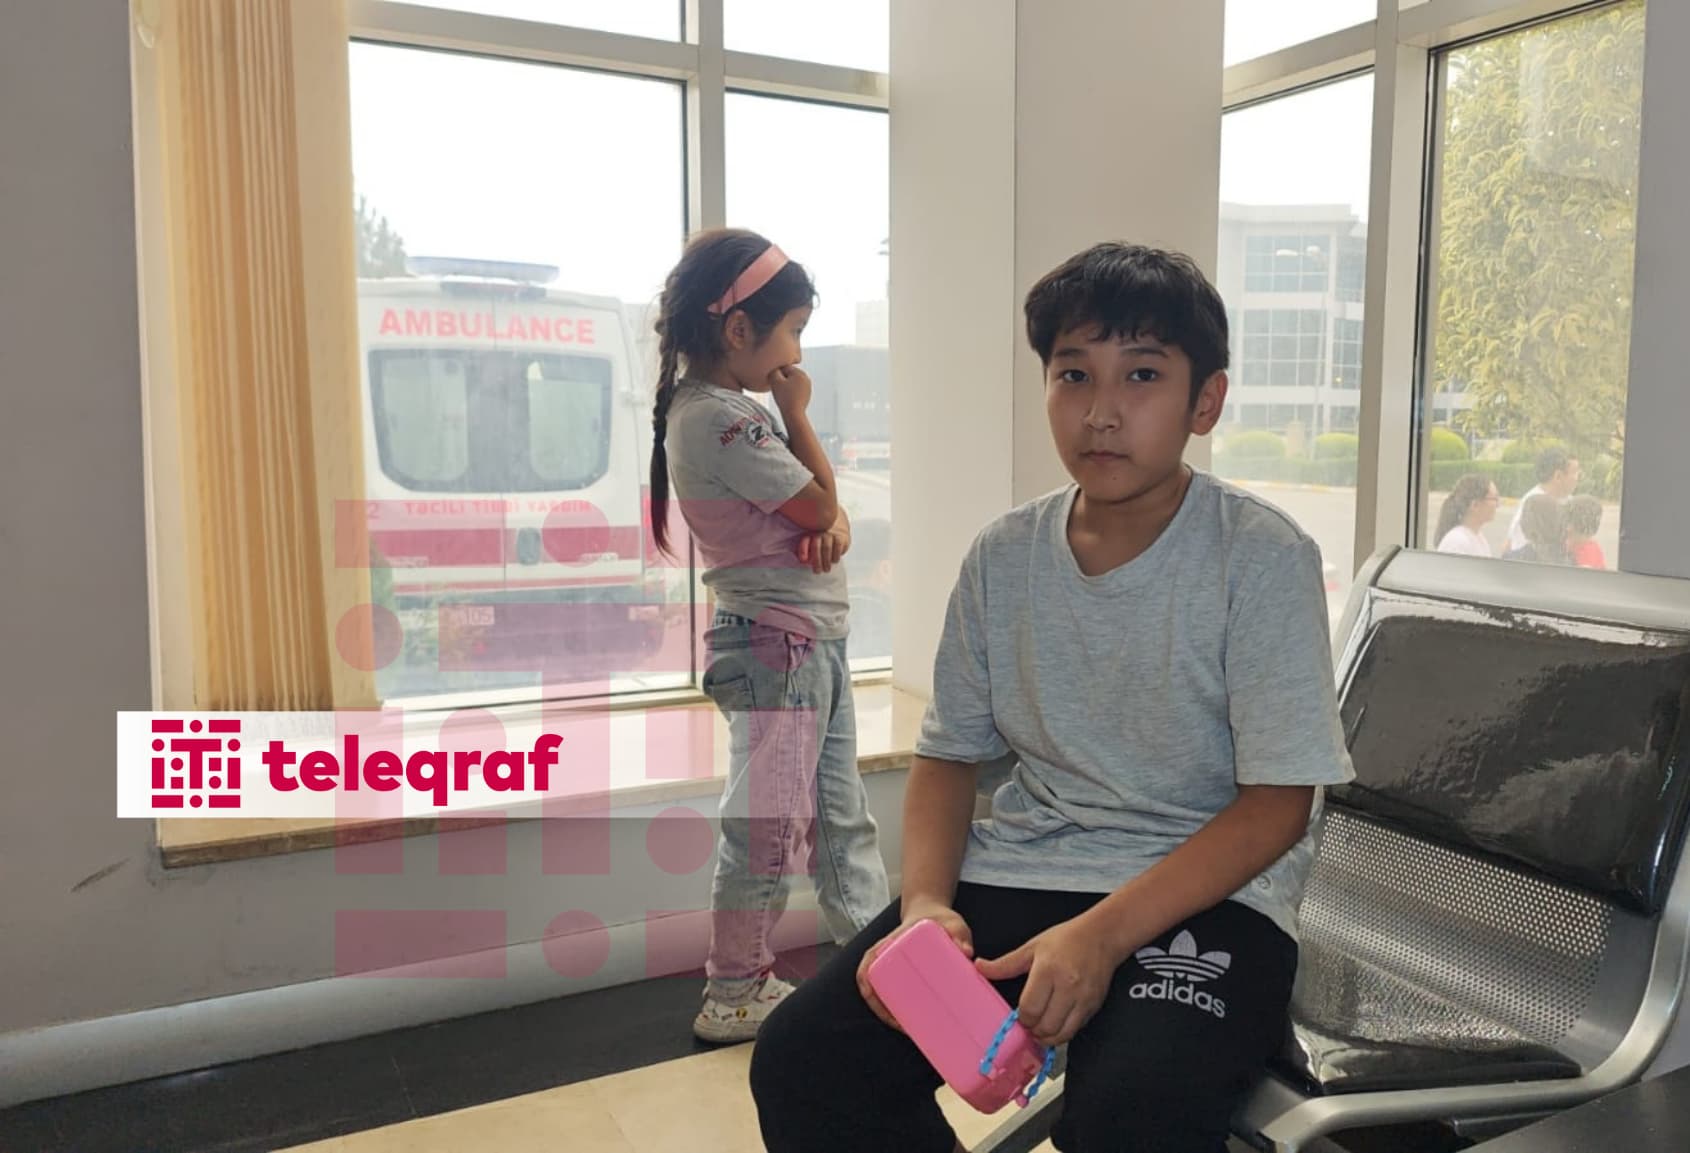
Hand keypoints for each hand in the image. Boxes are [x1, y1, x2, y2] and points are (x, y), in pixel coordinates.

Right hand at [768, 365, 811, 414]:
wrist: (793, 414)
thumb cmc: (785, 398)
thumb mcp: (775, 381)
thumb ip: (774, 371)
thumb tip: (774, 368)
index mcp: (800, 372)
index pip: (784, 367)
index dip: (776, 374)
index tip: (774, 382)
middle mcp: (806, 378)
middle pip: (789, 374)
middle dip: (782, 380)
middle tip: (777, 389)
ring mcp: (808, 387)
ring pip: (792, 382)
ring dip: (786, 386)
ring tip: (782, 394)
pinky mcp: (807, 394)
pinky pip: (796, 390)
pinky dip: (790, 392)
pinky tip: (787, 398)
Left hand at [797, 520, 849, 573]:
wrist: (838, 525)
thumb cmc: (822, 537)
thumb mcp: (813, 540)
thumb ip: (806, 549)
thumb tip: (802, 561)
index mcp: (810, 533)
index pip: (805, 541)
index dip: (803, 550)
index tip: (803, 560)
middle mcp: (820, 532)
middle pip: (816, 547)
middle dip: (816, 561)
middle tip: (817, 571)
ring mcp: (831, 533)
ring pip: (827, 548)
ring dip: (826, 561)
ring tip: (826, 569)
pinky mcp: (841, 536)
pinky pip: (838, 547)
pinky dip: (836, 556)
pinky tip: (834, 561)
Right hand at [857, 899, 973, 1031]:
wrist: (932, 911)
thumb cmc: (939, 918)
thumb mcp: (952, 923)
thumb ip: (960, 935)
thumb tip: (966, 953)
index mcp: (889, 943)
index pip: (868, 967)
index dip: (871, 991)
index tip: (887, 1008)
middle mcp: (883, 954)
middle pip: (871, 987)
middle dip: (882, 1011)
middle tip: (904, 1027)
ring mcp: (888, 963)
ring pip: (878, 993)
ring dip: (887, 1013)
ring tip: (907, 1028)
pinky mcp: (896, 971)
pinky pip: (887, 992)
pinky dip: (891, 1008)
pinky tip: (906, 1021)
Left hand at [974, 915, 1118, 1046]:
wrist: (1102, 936)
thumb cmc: (1067, 939)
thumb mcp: (1032, 947)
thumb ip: (1005, 964)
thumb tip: (980, 967)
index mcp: (1048, 971)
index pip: (1030, 1009)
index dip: (1020, 1018)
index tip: (1017, 1016)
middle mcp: (1067, 987)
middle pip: (1045, 1026)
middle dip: (1032, 1030)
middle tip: (1028, 1024)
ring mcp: (1083, 999)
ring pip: (1062, 1034)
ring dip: (1047, 1036)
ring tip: (1040, 1027)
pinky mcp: (1093, 1006)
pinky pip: (1075, 1030)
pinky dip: (1063, 1032)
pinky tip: (1055, 1023)